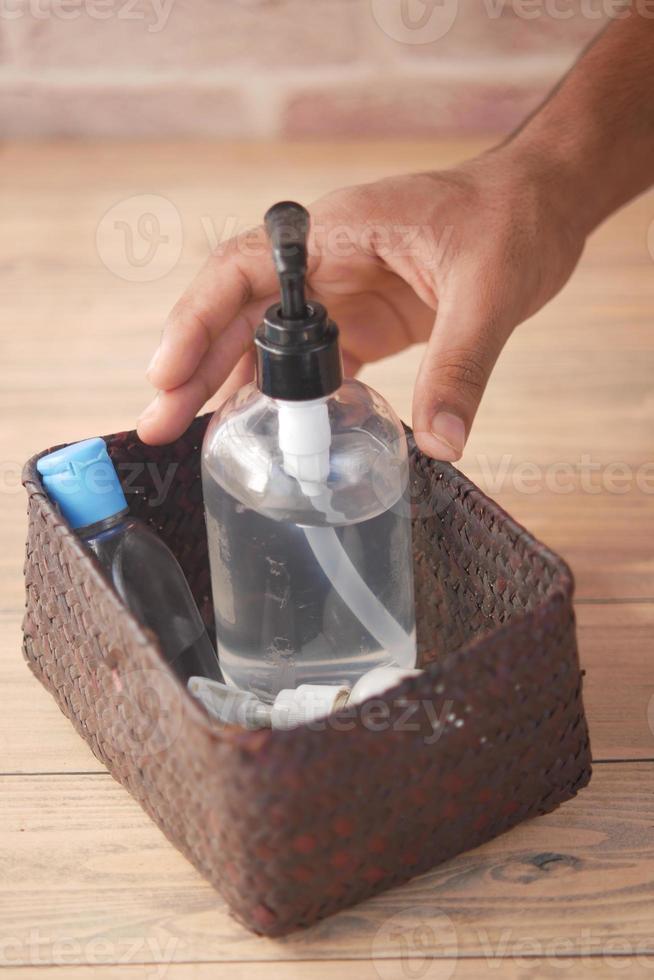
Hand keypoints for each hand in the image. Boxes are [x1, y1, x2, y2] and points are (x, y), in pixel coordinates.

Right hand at [138, 144, 584, 459]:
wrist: (539, 207)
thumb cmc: (510, 219)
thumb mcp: (489, 289)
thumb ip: (461, 365)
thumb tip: (441, 443)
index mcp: (336, 234)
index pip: (242, 271)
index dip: (197, 319)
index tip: (168, 373)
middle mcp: (325, 265)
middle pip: (239, 316)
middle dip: (195, 369)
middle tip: (159, 426)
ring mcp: (341, 296)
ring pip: (268, 345)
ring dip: (232, 390)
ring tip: (197, 441)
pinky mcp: (364, 325)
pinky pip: (313, 366)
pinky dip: (287, 399)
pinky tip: (269, 434)